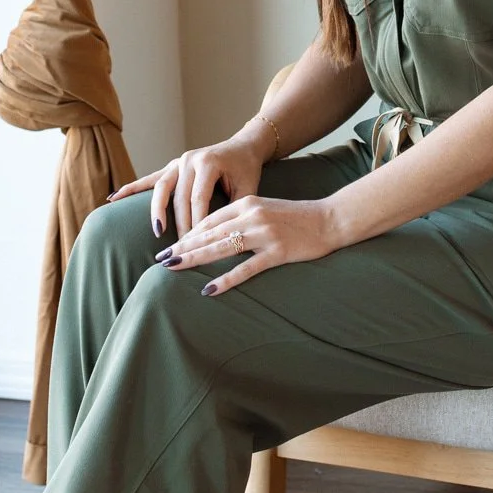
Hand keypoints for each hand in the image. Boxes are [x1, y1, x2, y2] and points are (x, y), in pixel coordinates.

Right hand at [106, 119, 275, 240]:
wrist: (243, 147)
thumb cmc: (247, 170)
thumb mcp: (248, 188)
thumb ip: (236, 208)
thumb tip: (226, 237)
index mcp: (208, 162)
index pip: (199, 197)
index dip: (197, 221)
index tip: (196, 244)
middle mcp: (189, 160)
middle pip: (179, 197)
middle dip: (179, 224)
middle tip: (181, 249)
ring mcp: (178, 161)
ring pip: (161, 188)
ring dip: (157, 211)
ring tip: (157, 232)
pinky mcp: (171, 166)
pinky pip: (149, 179)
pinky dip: (131, 189)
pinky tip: (112, 199)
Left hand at [154, 193, 343, 295]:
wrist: (331, 219)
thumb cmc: (296, 218)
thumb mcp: (265, 210)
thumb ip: (241, 218)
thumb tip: (215, 235)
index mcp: (247, 203)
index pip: (210, 220)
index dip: (188, 234)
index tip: (170, 245)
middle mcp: (252, 216)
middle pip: (209, 234)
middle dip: (183, 247)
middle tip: (160, 259)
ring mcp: (264, 234)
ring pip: (221, 248)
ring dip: (194, 259)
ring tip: (173, 269)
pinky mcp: (277, 253)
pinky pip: (246, 268)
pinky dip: (226, 279)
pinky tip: (209, 289)